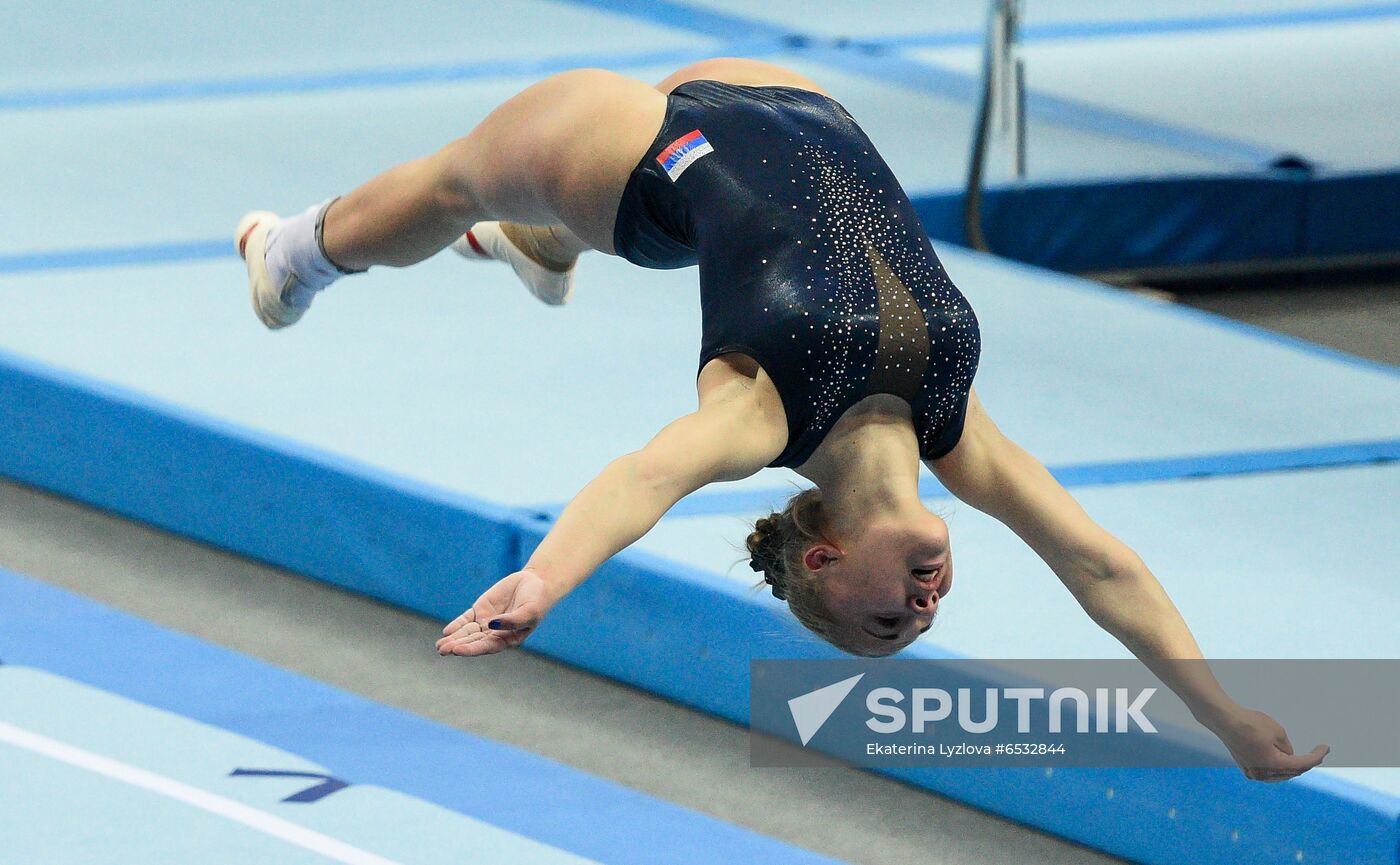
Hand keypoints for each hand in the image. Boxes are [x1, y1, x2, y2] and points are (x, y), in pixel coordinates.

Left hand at [436, 569, 551, 657]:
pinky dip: (457, 625)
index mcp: (508, 639)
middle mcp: (495, 633)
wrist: (536, 583)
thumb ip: (512, 620)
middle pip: (474, 641)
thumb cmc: (537, 600)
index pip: (487, 646)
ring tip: (439, 646)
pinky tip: (447, 631)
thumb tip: (491, 624)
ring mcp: (487, 621)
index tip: (457, 650)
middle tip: (443, 650)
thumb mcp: (529, 611)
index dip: (472, 649)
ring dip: (454, 639)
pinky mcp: (481, 609)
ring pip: (467, 632)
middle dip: (458, 645)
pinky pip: (466, 619)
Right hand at [1210, 706, 1328, 781]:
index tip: (1325, 748)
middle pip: (1292, 772)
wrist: (1225, 720)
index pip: (1302, 764)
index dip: (1317, 756)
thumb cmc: (1250, 723)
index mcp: (1273, 765)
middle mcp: (1263, 773)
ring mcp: (1253, 773)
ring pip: (1279, 774)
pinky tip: (1280, 760)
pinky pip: (1267, 772)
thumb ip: (1288, 748)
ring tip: (1300, 757)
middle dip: (1305, 762)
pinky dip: (1277, 768)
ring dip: (1291, 768)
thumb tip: (1288, 756)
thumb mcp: (1278, 732)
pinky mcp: (1246, 768)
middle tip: (1316, 752)